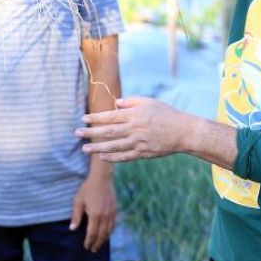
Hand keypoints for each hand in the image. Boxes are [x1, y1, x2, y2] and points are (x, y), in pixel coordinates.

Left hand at [71, 170, 116, 251]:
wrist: (102, 179)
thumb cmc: (88, 189)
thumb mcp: (78, 201)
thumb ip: (76, 216)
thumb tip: (72, 229)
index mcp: (95, 215)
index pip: (92, 233)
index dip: (89, 241)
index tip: (86, 247)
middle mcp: (104, 216)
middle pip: (101, 234)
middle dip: (97, 243)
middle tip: (93, 250)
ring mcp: (111, 213)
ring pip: (108, 231)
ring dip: (104, 239)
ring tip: (99, 245)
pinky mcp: (115, 210)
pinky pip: (113, 224)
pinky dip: (110, 232)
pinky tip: (107, 234)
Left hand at [76, 97, 190, 162]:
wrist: (183, 131)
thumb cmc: (166, 114)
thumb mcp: (149, 102)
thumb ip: (131, 102)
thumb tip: (115, 104)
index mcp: (135, 114)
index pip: (110, 116)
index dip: (96, 118)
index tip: (84, 119)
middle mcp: (134, 128)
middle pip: (108, 131)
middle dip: (91, 133)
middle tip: (77, 134)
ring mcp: (138, 142)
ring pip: (114, 146)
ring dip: (97, 147)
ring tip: (85, 149)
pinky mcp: (143, 153)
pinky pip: (124, 157)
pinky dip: (112, 157)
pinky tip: (102, 157)